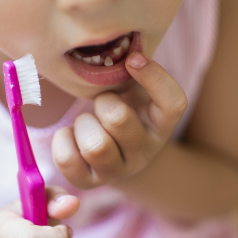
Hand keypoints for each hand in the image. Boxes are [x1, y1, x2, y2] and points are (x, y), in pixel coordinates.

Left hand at [52, 52, 187, 189]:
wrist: (115, 153)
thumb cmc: (124, 109)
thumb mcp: (136, 91)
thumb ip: (132, 73)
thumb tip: (125, 54)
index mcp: (161, 125)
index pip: (174, 104)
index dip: (155, 77)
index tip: (133, 59)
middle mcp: (144, 152)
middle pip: (118, 119)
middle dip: (103, 102)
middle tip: (103, 103)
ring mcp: (118, 171)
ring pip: (95, 145)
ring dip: (83, 124)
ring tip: (88, 122)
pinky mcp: (90, 182)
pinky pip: (68, 160)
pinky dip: (63, 140)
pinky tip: (71, 135)